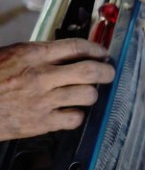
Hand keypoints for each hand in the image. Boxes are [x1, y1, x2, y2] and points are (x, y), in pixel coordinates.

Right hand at [0, 39, 115, 140]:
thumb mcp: (10, 55)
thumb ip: (39, 53)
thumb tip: (67, 52)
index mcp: (32, 55)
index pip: (76, 47)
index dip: (96, 49)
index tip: (102, 53)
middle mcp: (41, 76)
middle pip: (90, 71)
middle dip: (106, 71)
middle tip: (108, 72)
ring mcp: (42, 101)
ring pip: (88, 95)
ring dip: (92, 93)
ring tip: (87, 92)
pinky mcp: (41, 122)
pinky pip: (75, 118)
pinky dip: (77, 115)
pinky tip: (71, 111)